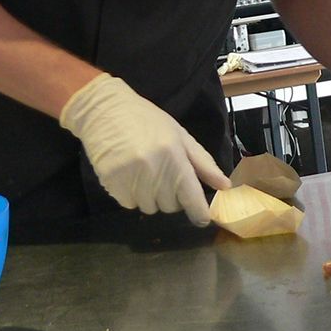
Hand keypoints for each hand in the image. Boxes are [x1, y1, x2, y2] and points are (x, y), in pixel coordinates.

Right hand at [59, 74, 230, 224]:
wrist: (105, 111)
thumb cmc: (147, 121)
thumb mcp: (180, 135)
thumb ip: (203, 163)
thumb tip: (225, 186)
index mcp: (174, 154)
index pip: (191, 194)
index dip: (199, 211)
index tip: (204, 219)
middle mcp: (153, 169)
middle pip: (170, 205)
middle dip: (171, 196)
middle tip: (164, 174)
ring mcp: (130, 177)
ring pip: (149, 207)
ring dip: (151, 197)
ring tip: (145, 172)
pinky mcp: (111, 183)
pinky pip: (129, 204)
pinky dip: (132, 195)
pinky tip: (129, 175)